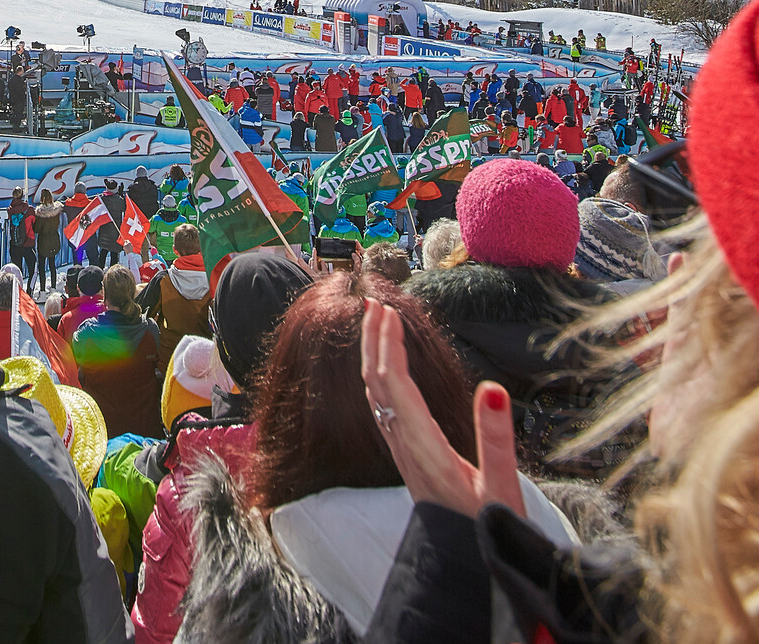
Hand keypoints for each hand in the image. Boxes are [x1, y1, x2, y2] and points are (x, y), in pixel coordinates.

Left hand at [359, 297, 523, 518]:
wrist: (465, 571)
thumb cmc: (488, 533)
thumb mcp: (502, 489)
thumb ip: (497, 439)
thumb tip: (491, 388)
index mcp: (423, 447)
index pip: (395, 384)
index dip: (387, 345)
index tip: (386, 311)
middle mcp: (405, 446)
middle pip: (377, 383)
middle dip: (373, 340)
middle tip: (374, 302)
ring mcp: (402, 453)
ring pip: (376, 395)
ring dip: (373, 355)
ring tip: (376, 325)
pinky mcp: (407, 459)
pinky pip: (382, 408)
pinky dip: (380, 378)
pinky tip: (384, 372)